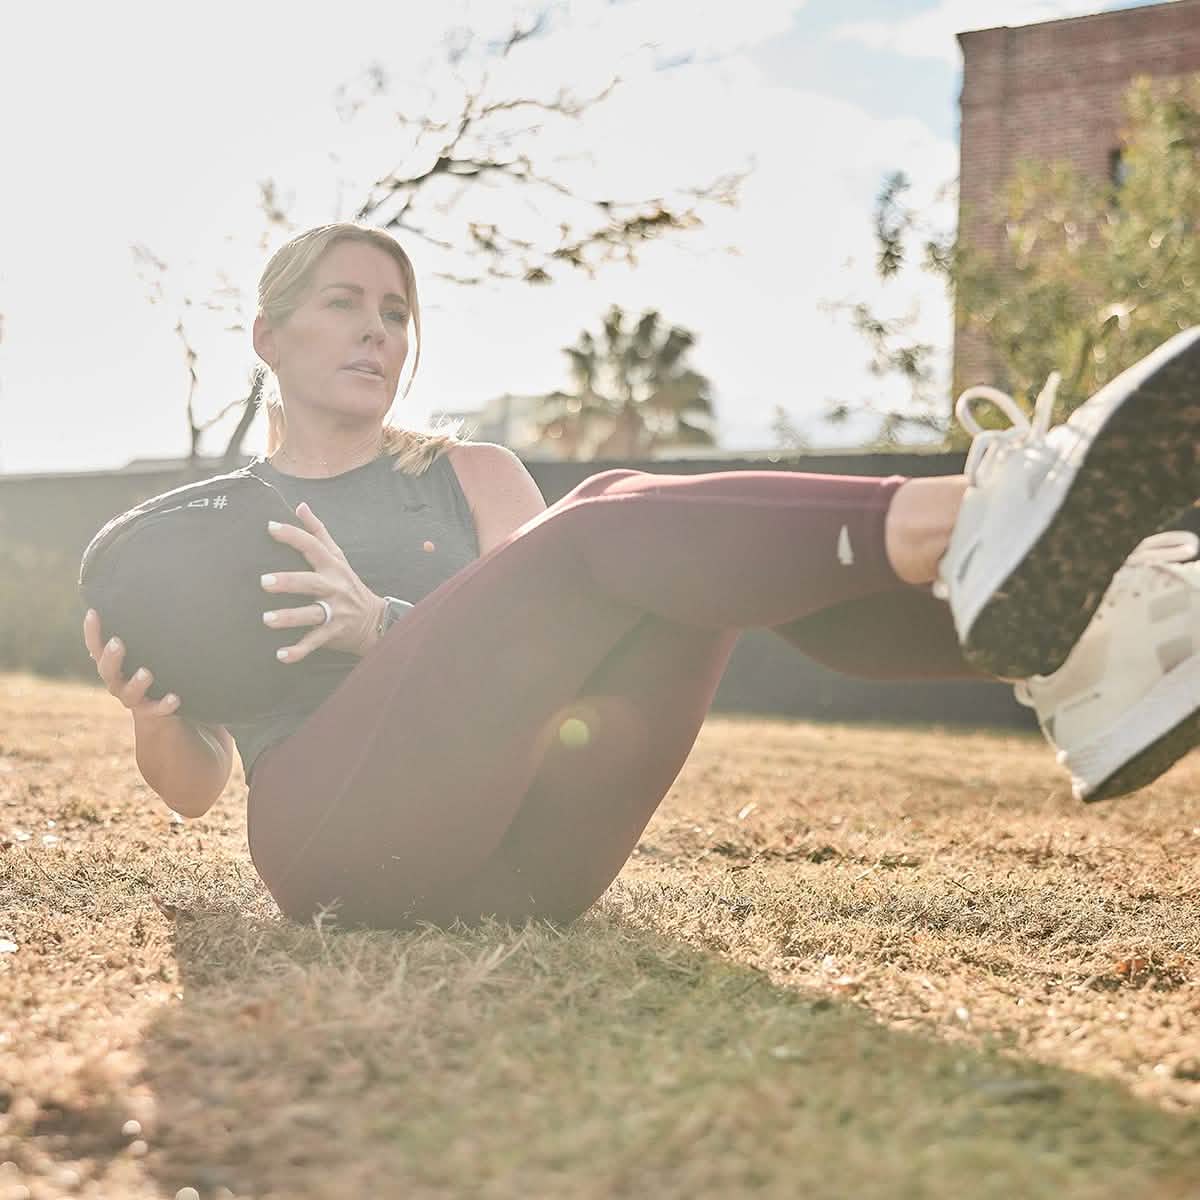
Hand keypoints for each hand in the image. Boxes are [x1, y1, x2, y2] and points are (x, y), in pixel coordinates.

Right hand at [83, 608, 180, 718]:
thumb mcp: (142, 651)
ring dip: (137, 682)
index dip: (91, 631)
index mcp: (111, 665)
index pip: (95, 646)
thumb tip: (151, 590)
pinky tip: (175, 697)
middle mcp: (116, 681)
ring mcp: (133, 698)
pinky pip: (156, 710)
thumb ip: (142, 632)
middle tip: (117, 643)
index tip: (93, 612)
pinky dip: (164, 705)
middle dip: (112, 657)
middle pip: (106, 670)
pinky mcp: (150, 712)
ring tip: (146, 673)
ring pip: (129, 693)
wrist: (156, 712)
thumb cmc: (148, 670)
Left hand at [262, 501, 387, 663]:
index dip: (293, 536)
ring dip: (289, 617)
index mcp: (332, 567)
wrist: (376, 620)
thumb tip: (300, 506)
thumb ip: (318, 532)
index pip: (313, 547)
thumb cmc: (349, 584)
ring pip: (311, 614)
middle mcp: (334, 588)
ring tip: (267, 619)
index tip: (270, 527)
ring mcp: (335, 612)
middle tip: (263, 581)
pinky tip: (281, 655)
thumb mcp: (338, 557)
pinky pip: (315, 642)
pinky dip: (299, 651)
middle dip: (288, 581)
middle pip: (310, 582)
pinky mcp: (334, 633)